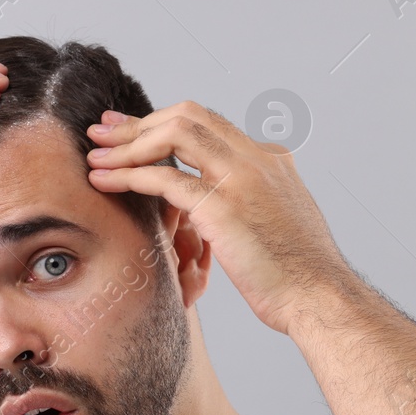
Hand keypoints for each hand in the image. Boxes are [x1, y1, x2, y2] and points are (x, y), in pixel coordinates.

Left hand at [84, 101, 353, 335]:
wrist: (321, 298)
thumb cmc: (299, 276)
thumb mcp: (279, 224)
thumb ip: (254, 205)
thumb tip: (227, 210)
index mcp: (270, 160)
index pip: (209, 123)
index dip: (164, 122)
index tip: (131, 129)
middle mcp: (256, 159)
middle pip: (187, 117)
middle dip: (139, 122)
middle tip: (102, 132)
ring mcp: (241, 178)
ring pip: (173, 136)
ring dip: (127, 144)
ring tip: (94, 155)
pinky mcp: (223, 207)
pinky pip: (164, 178)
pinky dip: (128, 175)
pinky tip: (103, 181)